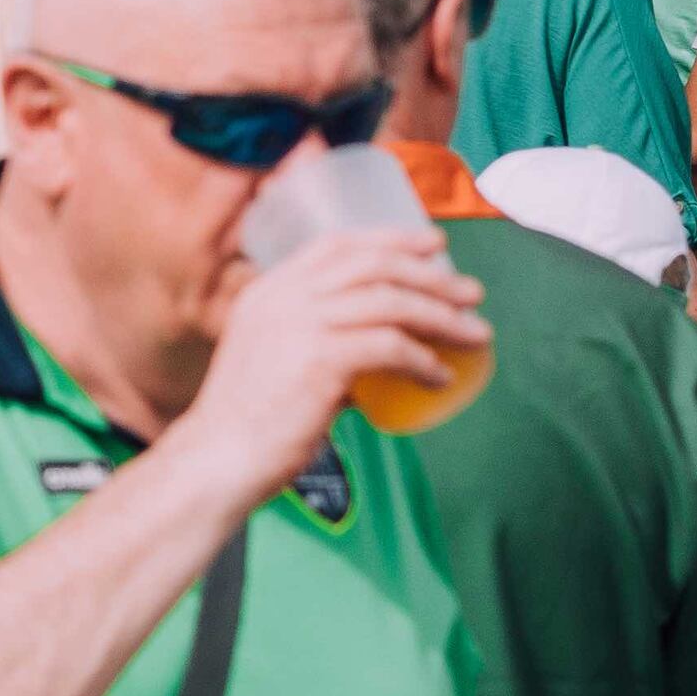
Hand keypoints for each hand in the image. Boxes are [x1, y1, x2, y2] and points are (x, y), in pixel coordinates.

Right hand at [181, 226, 486, 506]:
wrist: (220, 456)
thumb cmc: (248, 421)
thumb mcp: (274, 360)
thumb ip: (319, 347)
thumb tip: (377, 359)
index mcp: (269, 290)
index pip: (337, 245)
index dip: (392, 239)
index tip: (434, 246)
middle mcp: (284, 297)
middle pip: (373, 266)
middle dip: (431, 275)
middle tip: (471, 293)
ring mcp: (301, 325)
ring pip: (390, 303)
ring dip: (442, 317)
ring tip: (476, 334)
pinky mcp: (321, 360)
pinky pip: (391, 347)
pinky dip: (424, 360)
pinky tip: (442, 377)